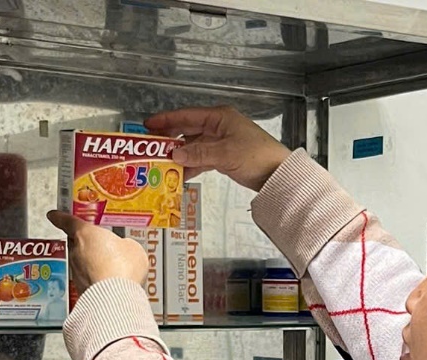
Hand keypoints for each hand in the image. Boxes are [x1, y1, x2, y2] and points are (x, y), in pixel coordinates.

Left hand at [47, 211, 148, 292]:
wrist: (115, 299)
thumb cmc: (121, 268)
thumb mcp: (133, 248)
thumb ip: (125, 245)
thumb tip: (126, 248)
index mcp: (86, 234)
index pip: (68, 221)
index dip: (60, 217)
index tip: (54, 215)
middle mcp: (76, 252)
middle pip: (76, 244)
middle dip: (87, 244)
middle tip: (99, 244)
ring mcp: (77, 273)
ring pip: (82, 264)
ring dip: (93, 264)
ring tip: (111, 268)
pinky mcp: (82, 290)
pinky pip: (89, 281)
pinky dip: (97, 281)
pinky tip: (112, 284)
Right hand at [145, 106, 290, 191]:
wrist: (278, 174)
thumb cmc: (256, 157)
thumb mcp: (225, 154)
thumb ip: (198, 153)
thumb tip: (174, 154)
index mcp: (219, 117)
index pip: (187, 116)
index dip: (166, 120)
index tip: (148, 125)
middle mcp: (219, 126)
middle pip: (188, 130)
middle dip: (170, 139)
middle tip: (151, 147)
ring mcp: (222, 142)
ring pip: (194, 146)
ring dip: (180, 155)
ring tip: (161, 164)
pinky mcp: (225, 157)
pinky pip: (202, 159)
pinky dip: (192, 165)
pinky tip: (180, 175)